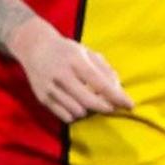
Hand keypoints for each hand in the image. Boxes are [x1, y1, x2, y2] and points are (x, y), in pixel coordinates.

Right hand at [7, 22, 132, 123]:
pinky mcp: (42, 98)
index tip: (130, 105)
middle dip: (105, 108)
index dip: (117, 96)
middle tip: (113, 108)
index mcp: (76, 61)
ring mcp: (51, 88)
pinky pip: (65, 116)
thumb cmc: (66, 50)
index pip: (101, 83)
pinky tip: (77, 105)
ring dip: (89, 111)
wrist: (34, 47)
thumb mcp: (87, 52)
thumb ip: (105, 69)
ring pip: (78, 112)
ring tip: (90, 100)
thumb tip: (119, 89)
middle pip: (89, 101)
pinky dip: (75, 114)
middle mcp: (62, 75)